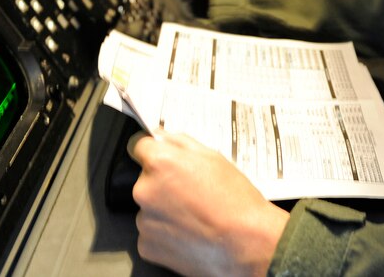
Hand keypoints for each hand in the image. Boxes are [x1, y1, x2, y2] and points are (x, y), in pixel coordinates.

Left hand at [129, 132, 289, 276]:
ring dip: (164, 209)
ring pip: (149, 207)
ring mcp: (144, 220)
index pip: (138, 146)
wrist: (245, 242)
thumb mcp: (214, 158)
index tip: (161, 157)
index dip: (152, 150)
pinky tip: (189, 231)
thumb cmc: (234, 200)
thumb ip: (181, 143)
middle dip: (163, 183)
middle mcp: (145, 190)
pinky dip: (165, 232)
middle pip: (145, 179)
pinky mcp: (147, 245)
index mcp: (160, 163)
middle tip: (191, 191)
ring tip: (195, 214)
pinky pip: (151, 232)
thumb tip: (162, 137)